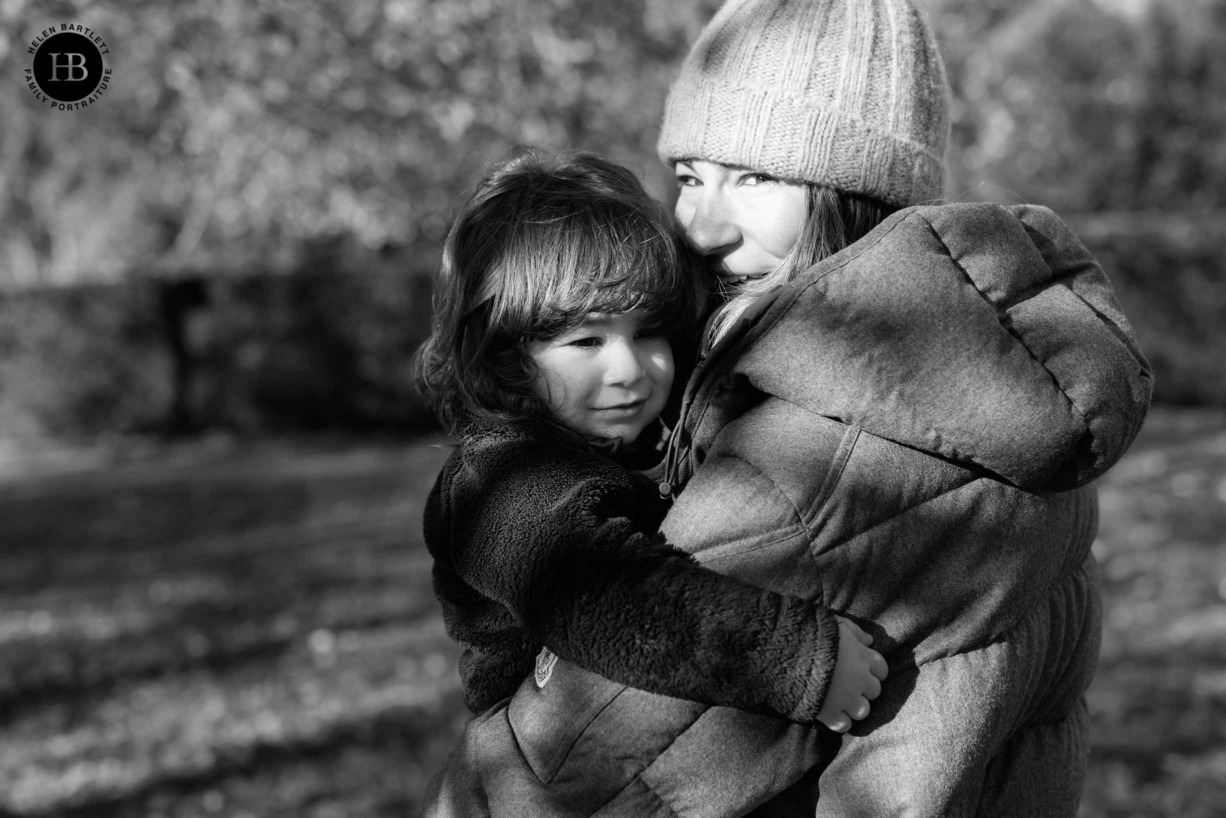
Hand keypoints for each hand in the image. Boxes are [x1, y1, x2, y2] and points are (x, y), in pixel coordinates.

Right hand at [817, 617, 888, 732]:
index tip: (861, 671)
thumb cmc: (810, 632)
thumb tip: (869, 641)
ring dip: (853, 706)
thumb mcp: (834, 623)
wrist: (787, 652)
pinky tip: (829, 712)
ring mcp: (847, 698)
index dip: (872, 672)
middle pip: (874, 692)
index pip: (882, 670)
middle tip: (847, 686)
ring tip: (838, 701)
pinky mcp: (830, 714)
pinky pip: (844, 725)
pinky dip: (839, 721)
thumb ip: (854, 631)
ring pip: (863, 711)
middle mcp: (860, 679)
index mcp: (862, 656)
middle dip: (863, 689)